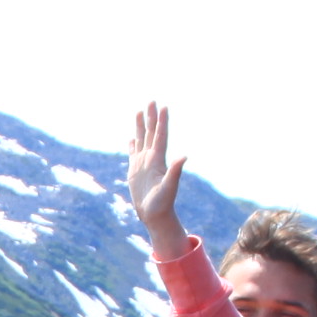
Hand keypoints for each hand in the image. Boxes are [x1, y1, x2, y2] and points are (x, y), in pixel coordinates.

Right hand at [126, 101, 186, 250]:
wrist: (155, 215)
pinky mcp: (135, 171)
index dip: (162, 121)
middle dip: (152, 117)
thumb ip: (175, 171)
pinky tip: (132, 138)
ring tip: (140, 112)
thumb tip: (184, 156)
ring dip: (142, 126)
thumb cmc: (162, 203)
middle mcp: (152, 159)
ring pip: (142, 140)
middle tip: (151, 101)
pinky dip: (133, 144)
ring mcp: (143, 164)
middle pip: (151, 133)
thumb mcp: (169, 187)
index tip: (163, 106)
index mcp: (158, 160)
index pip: (160, 136)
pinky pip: (133, 153)